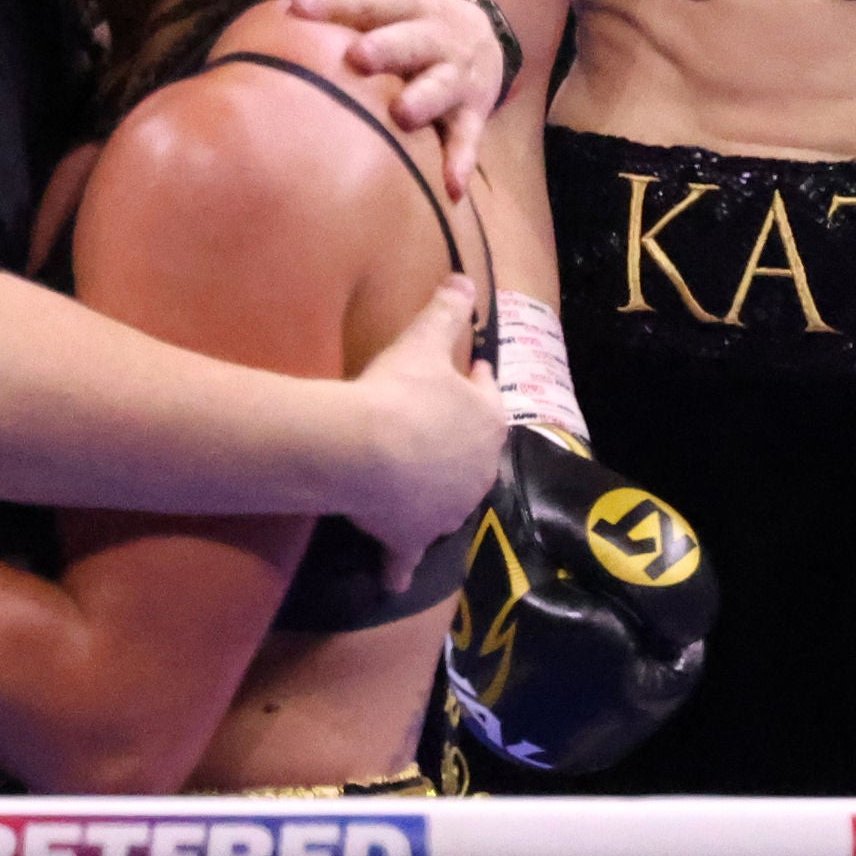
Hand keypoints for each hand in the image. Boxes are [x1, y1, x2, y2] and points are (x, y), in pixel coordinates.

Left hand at [292, 0, 509, 195]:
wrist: (483, 38)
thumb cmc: (411, 9)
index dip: (338, 0)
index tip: (299, 6)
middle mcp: (436, 35)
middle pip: (413, 38)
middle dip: (388, 46)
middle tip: (357, 55)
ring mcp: (456, 76)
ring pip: (442, 86)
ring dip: (425, 98)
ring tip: (402, 112)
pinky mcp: (471, 112)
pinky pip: (468, 137)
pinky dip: (461, 161)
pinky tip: (450, 186)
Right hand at [342, 274, 504, 590]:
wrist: (368, 449)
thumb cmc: (401, 391)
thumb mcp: (423, 341)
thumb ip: (448, 310)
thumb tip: (466, 278)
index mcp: (488, 419)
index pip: (485, 394)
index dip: (471, 382)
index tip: (463, 373)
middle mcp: (478, 468)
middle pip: (470, 451)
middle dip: (457, 441)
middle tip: (431, 429)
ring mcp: (448, 508)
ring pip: (448, 500)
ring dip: (437, 494)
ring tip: (413, 484)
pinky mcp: (413, 536)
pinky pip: (407, 555)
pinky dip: (401, 564)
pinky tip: (394, 577)